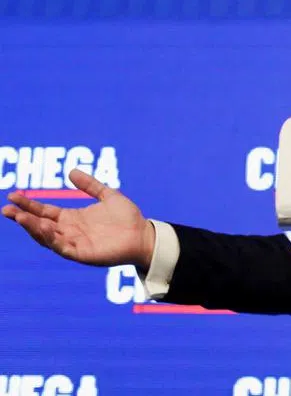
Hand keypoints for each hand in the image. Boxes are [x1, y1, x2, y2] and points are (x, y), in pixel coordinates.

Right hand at [2, 169, 154, 270]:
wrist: (143, 235)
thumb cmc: (127, 217)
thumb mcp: (108, 195)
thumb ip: (90, 185)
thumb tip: (71, 171)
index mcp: (72, 218)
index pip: (44, 211)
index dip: (28, 205)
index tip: (13, 196)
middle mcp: (68, 231)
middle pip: (39, 224)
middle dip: (23, 217)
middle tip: (7, 208)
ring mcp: (73, 243)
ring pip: (46, 237)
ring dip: (33, 228)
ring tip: (20, 217)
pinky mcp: (81, 253)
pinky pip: (62, 247)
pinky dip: (51, 238)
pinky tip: (43, 228)